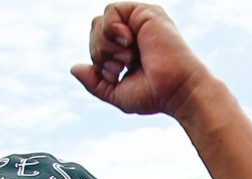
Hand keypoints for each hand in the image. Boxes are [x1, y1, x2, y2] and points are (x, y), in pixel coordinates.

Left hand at [71, 3, 208, 117]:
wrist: (178, 90)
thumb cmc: (154, 95)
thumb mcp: (117, 93)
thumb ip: (95, 83)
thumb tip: (73, 68)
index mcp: (128, 49)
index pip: (97, 44)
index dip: (97, 60)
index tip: (115, 75)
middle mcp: (134, 32)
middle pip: (95, 30)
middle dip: (98, 53)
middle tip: (119, 67)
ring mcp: (139, 21)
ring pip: (100, 21)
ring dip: (105, 44)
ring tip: (126, 58)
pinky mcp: (144, 12)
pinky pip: (111, 11)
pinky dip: (112, 29)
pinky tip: (127, 42)